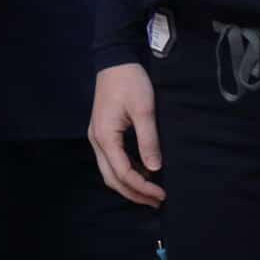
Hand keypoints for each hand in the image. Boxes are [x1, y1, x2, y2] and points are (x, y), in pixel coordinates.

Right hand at [88, 63, 165, 205]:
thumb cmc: (130, 82)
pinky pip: (111, 161)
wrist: (115, 59)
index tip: (162, 194)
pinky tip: (142, 173)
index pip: (123, 173)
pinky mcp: (102, 132)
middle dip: (134, 193)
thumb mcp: (144, 110)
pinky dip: (125, 172)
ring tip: (151, 192)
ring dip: (129, 184)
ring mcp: (97, 137)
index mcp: (105, 136)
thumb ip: (148, 140)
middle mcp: (96, 140)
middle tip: (157, 200)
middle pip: (111, 178)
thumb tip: (154, 169)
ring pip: (109, 172)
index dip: (142, 187)